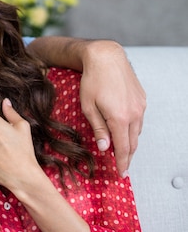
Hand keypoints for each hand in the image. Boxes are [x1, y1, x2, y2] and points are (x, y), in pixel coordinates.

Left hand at [79, 41, 145, 176]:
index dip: (122, 163)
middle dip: (127, 156)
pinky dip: (132, 128)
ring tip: (122, 151)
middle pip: (132, 142)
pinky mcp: (142, 99)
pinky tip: (124, 130)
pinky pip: (138, 120)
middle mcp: (134, 114)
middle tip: (121, 167)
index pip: (123, 148)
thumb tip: (104, 147)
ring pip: (137, 131)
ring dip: (130, 142)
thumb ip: (98, 128)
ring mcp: (140, 106)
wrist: (106, 57)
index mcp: (119, 118)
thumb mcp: (88, 106)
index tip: (121, 174)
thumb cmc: (92, 81)